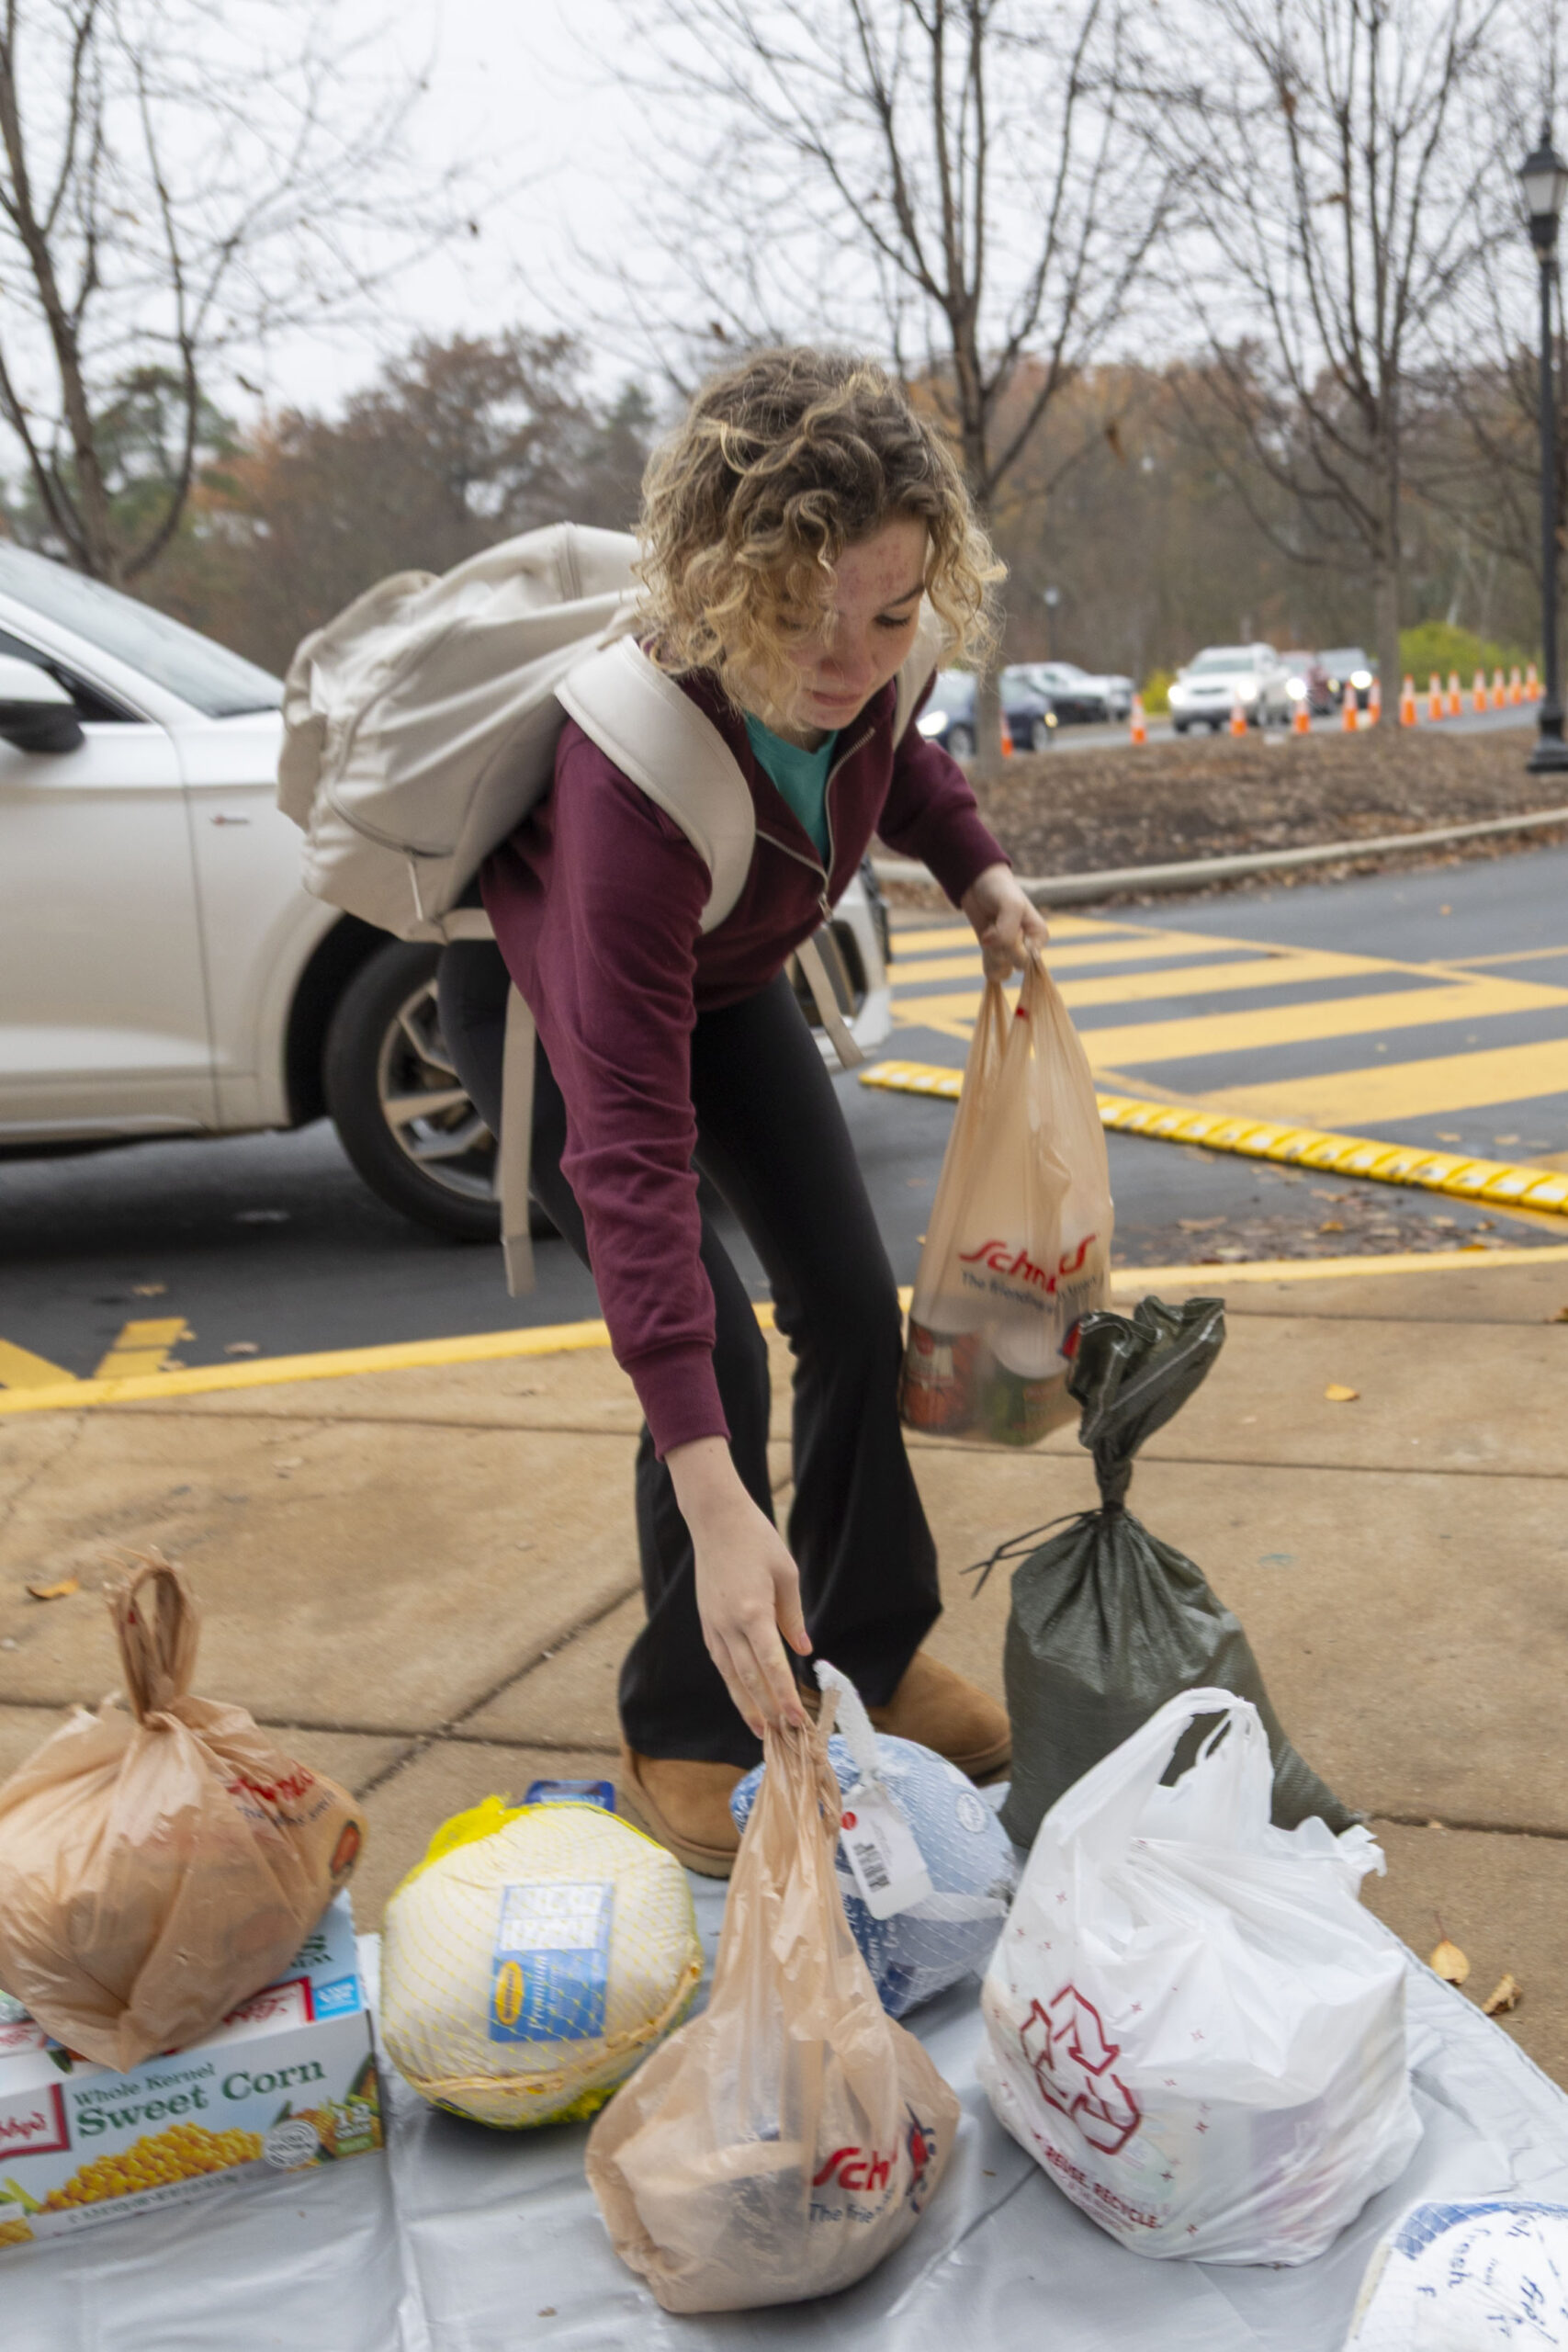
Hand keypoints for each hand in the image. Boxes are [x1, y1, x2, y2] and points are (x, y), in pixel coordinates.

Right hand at [665, 1437, 810, 1736]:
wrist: (716, 1520)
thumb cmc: (757, 1540)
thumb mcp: (786, 1574)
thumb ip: (793, 1617)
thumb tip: (804, 1651)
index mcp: (752, 1612)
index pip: (771, 1665)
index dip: (785, 1696)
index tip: (797, 1720)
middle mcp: (729, 1625)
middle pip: (749, 1679)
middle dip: (768, 1711)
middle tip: (783, 1737)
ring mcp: (713, 1625)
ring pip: (730, 1676)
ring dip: (746, 1705)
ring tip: (761, 1731)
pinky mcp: (706, 1622)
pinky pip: (720, 1661)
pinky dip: (732, 1683)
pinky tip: (742, 1697)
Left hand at [961, 862, 1049, 980]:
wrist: (978, 883)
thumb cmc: (1001, 890)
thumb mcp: (1011, 906)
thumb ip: (1008, 931)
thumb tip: (989, 946)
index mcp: (1039, 936)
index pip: (1029, 959)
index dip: (1014, 945)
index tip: (1012, 925)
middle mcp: (1028, 947)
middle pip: (1015, 965)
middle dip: (1002, 948)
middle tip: (996, 925)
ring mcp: (1010, 952)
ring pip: (1003, 971)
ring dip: (992, 954)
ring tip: (990, 930)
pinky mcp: (994, 954)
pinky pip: (993, 972)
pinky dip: (986, 960)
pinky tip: (985, 939)